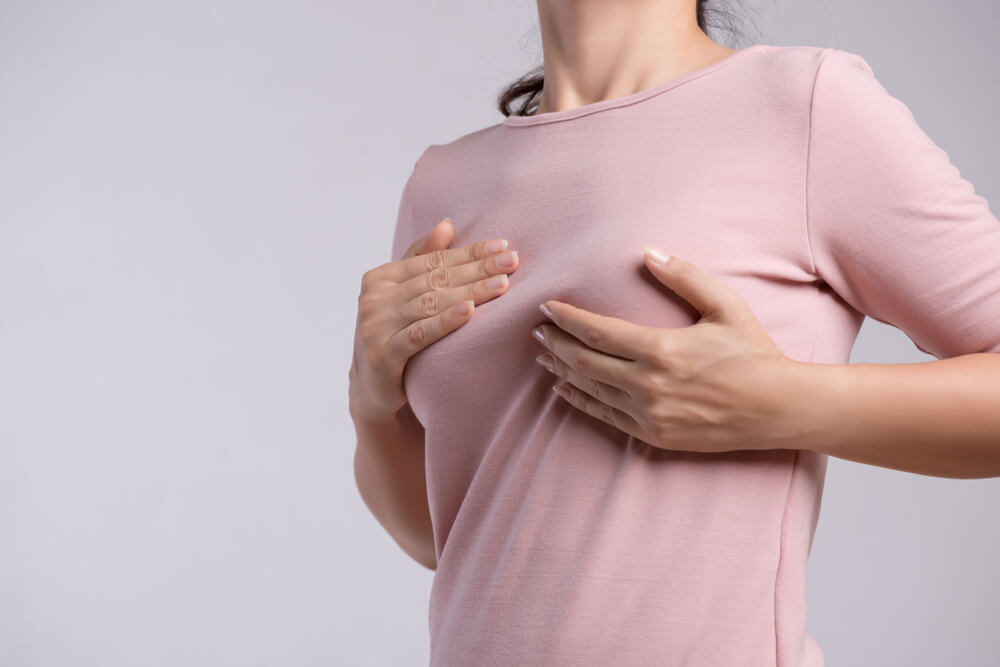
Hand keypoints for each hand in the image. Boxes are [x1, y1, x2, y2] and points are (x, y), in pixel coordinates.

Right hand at [349, 218, 519, 423]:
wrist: (370, 389)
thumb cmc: (394, 336)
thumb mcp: (401, 297)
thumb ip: (420, 260)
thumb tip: (446, 224)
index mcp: (380, 277)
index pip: (433, 259)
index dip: (469, 251)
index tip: (503, 245)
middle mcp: (375, 298)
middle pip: (436, 279)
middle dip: (477, 268)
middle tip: (512, 261)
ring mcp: (376, 326)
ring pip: (432, 303)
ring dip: (470, 291)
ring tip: (502, 284)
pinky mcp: (383, 355)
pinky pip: (421, 334)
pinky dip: (446, 321)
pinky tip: (470, 311)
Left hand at [531, 246, 804, 452]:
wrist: (778, 408)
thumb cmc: (754, 353)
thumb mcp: (725, 306)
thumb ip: (684, 277)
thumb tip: (648, 252)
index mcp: (660, 350)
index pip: (596, 330)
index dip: (566, 318)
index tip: (547, 307)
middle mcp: (648, 385)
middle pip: (583, 361)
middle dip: (555, 343)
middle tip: (537, 330)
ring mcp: (649, 414)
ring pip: (590, 389)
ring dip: (562, 370)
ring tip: (545, 355)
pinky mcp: (654, 435)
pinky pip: (604, 416)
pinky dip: (579, 401)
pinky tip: (564, 389)